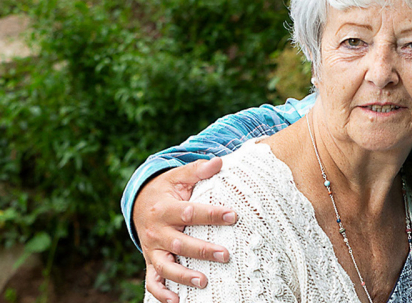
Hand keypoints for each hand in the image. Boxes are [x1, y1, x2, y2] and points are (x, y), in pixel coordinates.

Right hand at [136, 157, 235, 302]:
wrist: (140, 202)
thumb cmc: (168, 189)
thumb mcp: (179, 176)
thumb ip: (198, 170)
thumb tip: (219, 162)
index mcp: (164, 208)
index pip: (188, 212)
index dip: (210, 214)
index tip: (232, 215)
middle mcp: (156, 231)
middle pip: (178, 243)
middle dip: (202, 250)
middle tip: (226, 255)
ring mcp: (152, 249)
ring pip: (165, 266)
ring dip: (183, 276)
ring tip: (203, 281)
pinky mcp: (150, 261)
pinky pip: (152, 281)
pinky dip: (161, 294)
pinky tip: (176, 301)